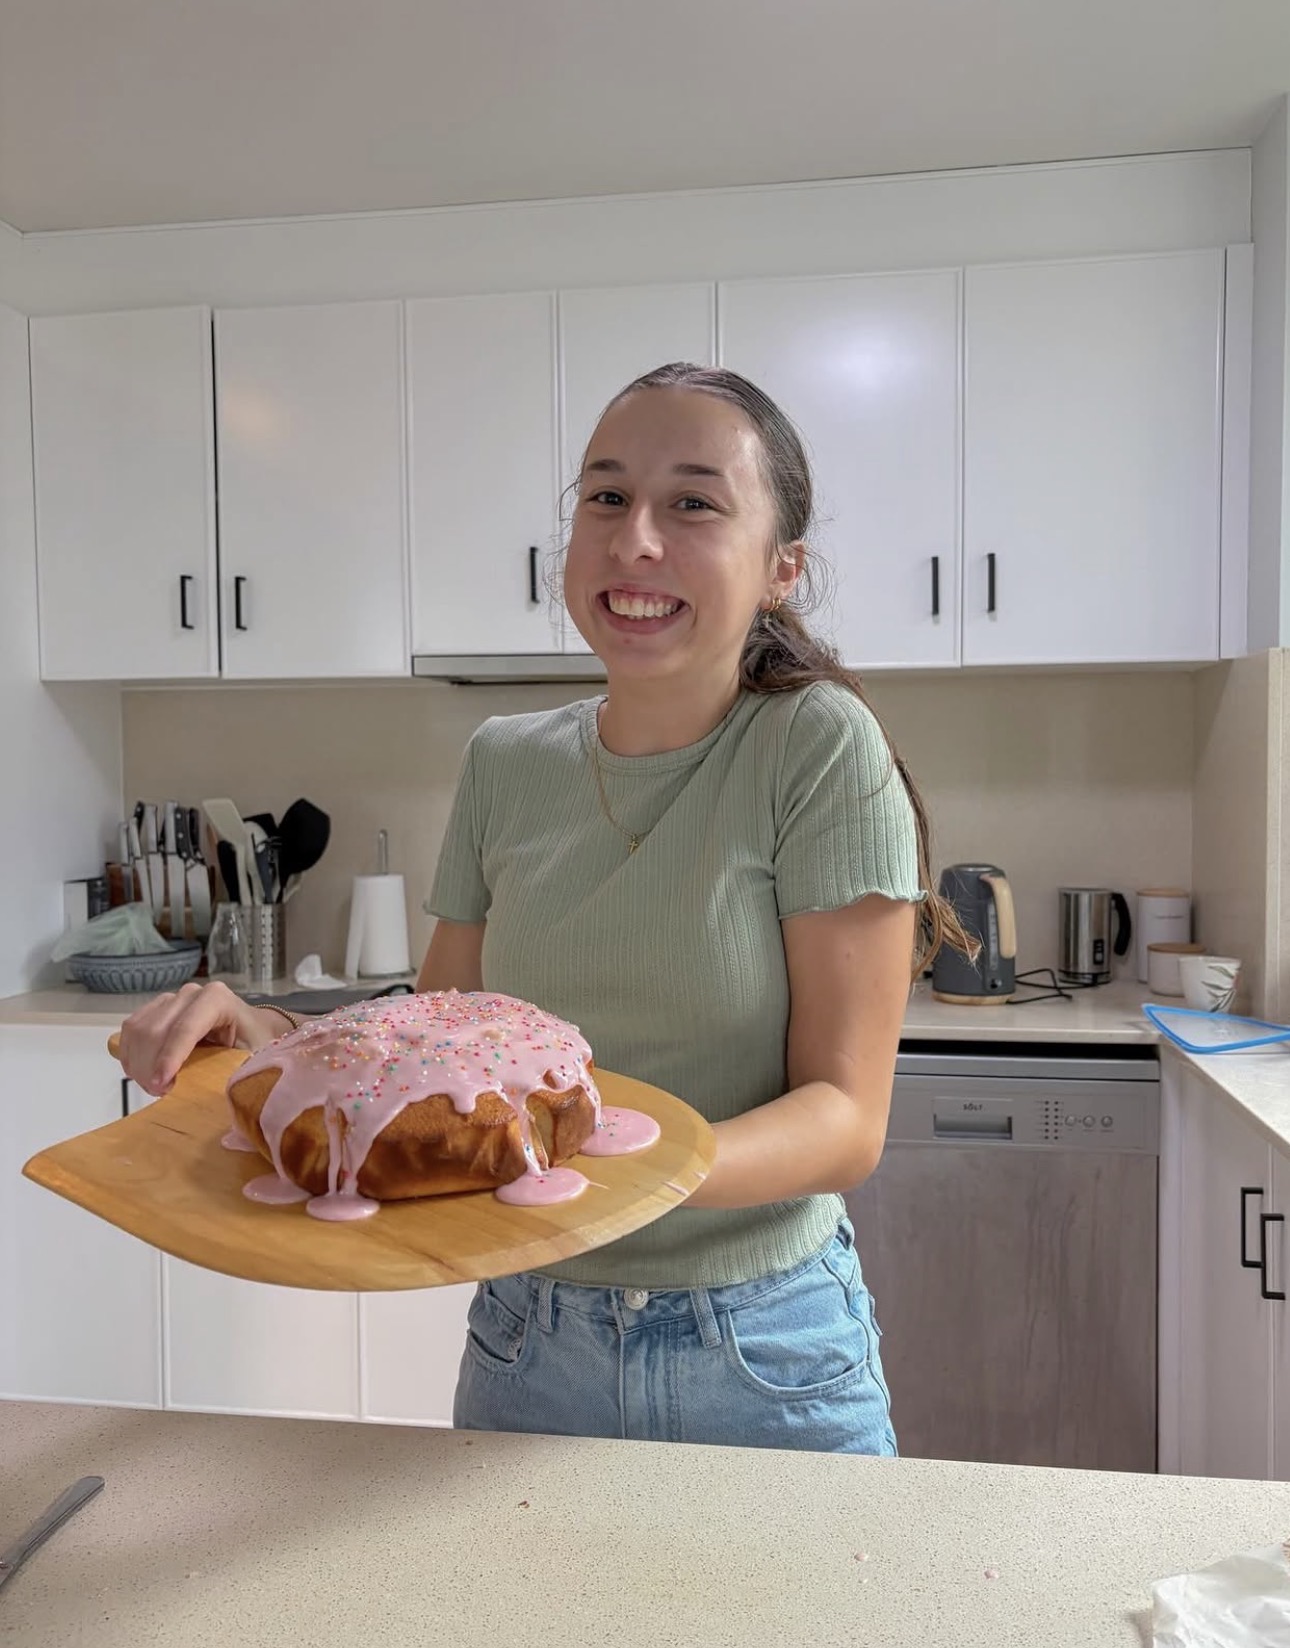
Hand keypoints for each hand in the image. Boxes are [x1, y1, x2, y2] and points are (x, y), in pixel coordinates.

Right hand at [117, 981, 275, 1096]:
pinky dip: (131, 1056)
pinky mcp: (154, 1010)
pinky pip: (130, 1032)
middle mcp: (190, 994)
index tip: (162, 1085)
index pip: (185, 1029)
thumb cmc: (255, 1043)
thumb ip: (239, 1067)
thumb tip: (222, 1089)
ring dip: (139, 1064)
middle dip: (152, 1066)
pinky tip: (143, 1074)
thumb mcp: (255, 1055)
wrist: (251, 1028)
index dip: (169, 1058)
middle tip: (161, 1092)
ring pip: (139, 1031)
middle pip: (156, 1031)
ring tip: (156, 1087)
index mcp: (216, 999)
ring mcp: (170, 999)